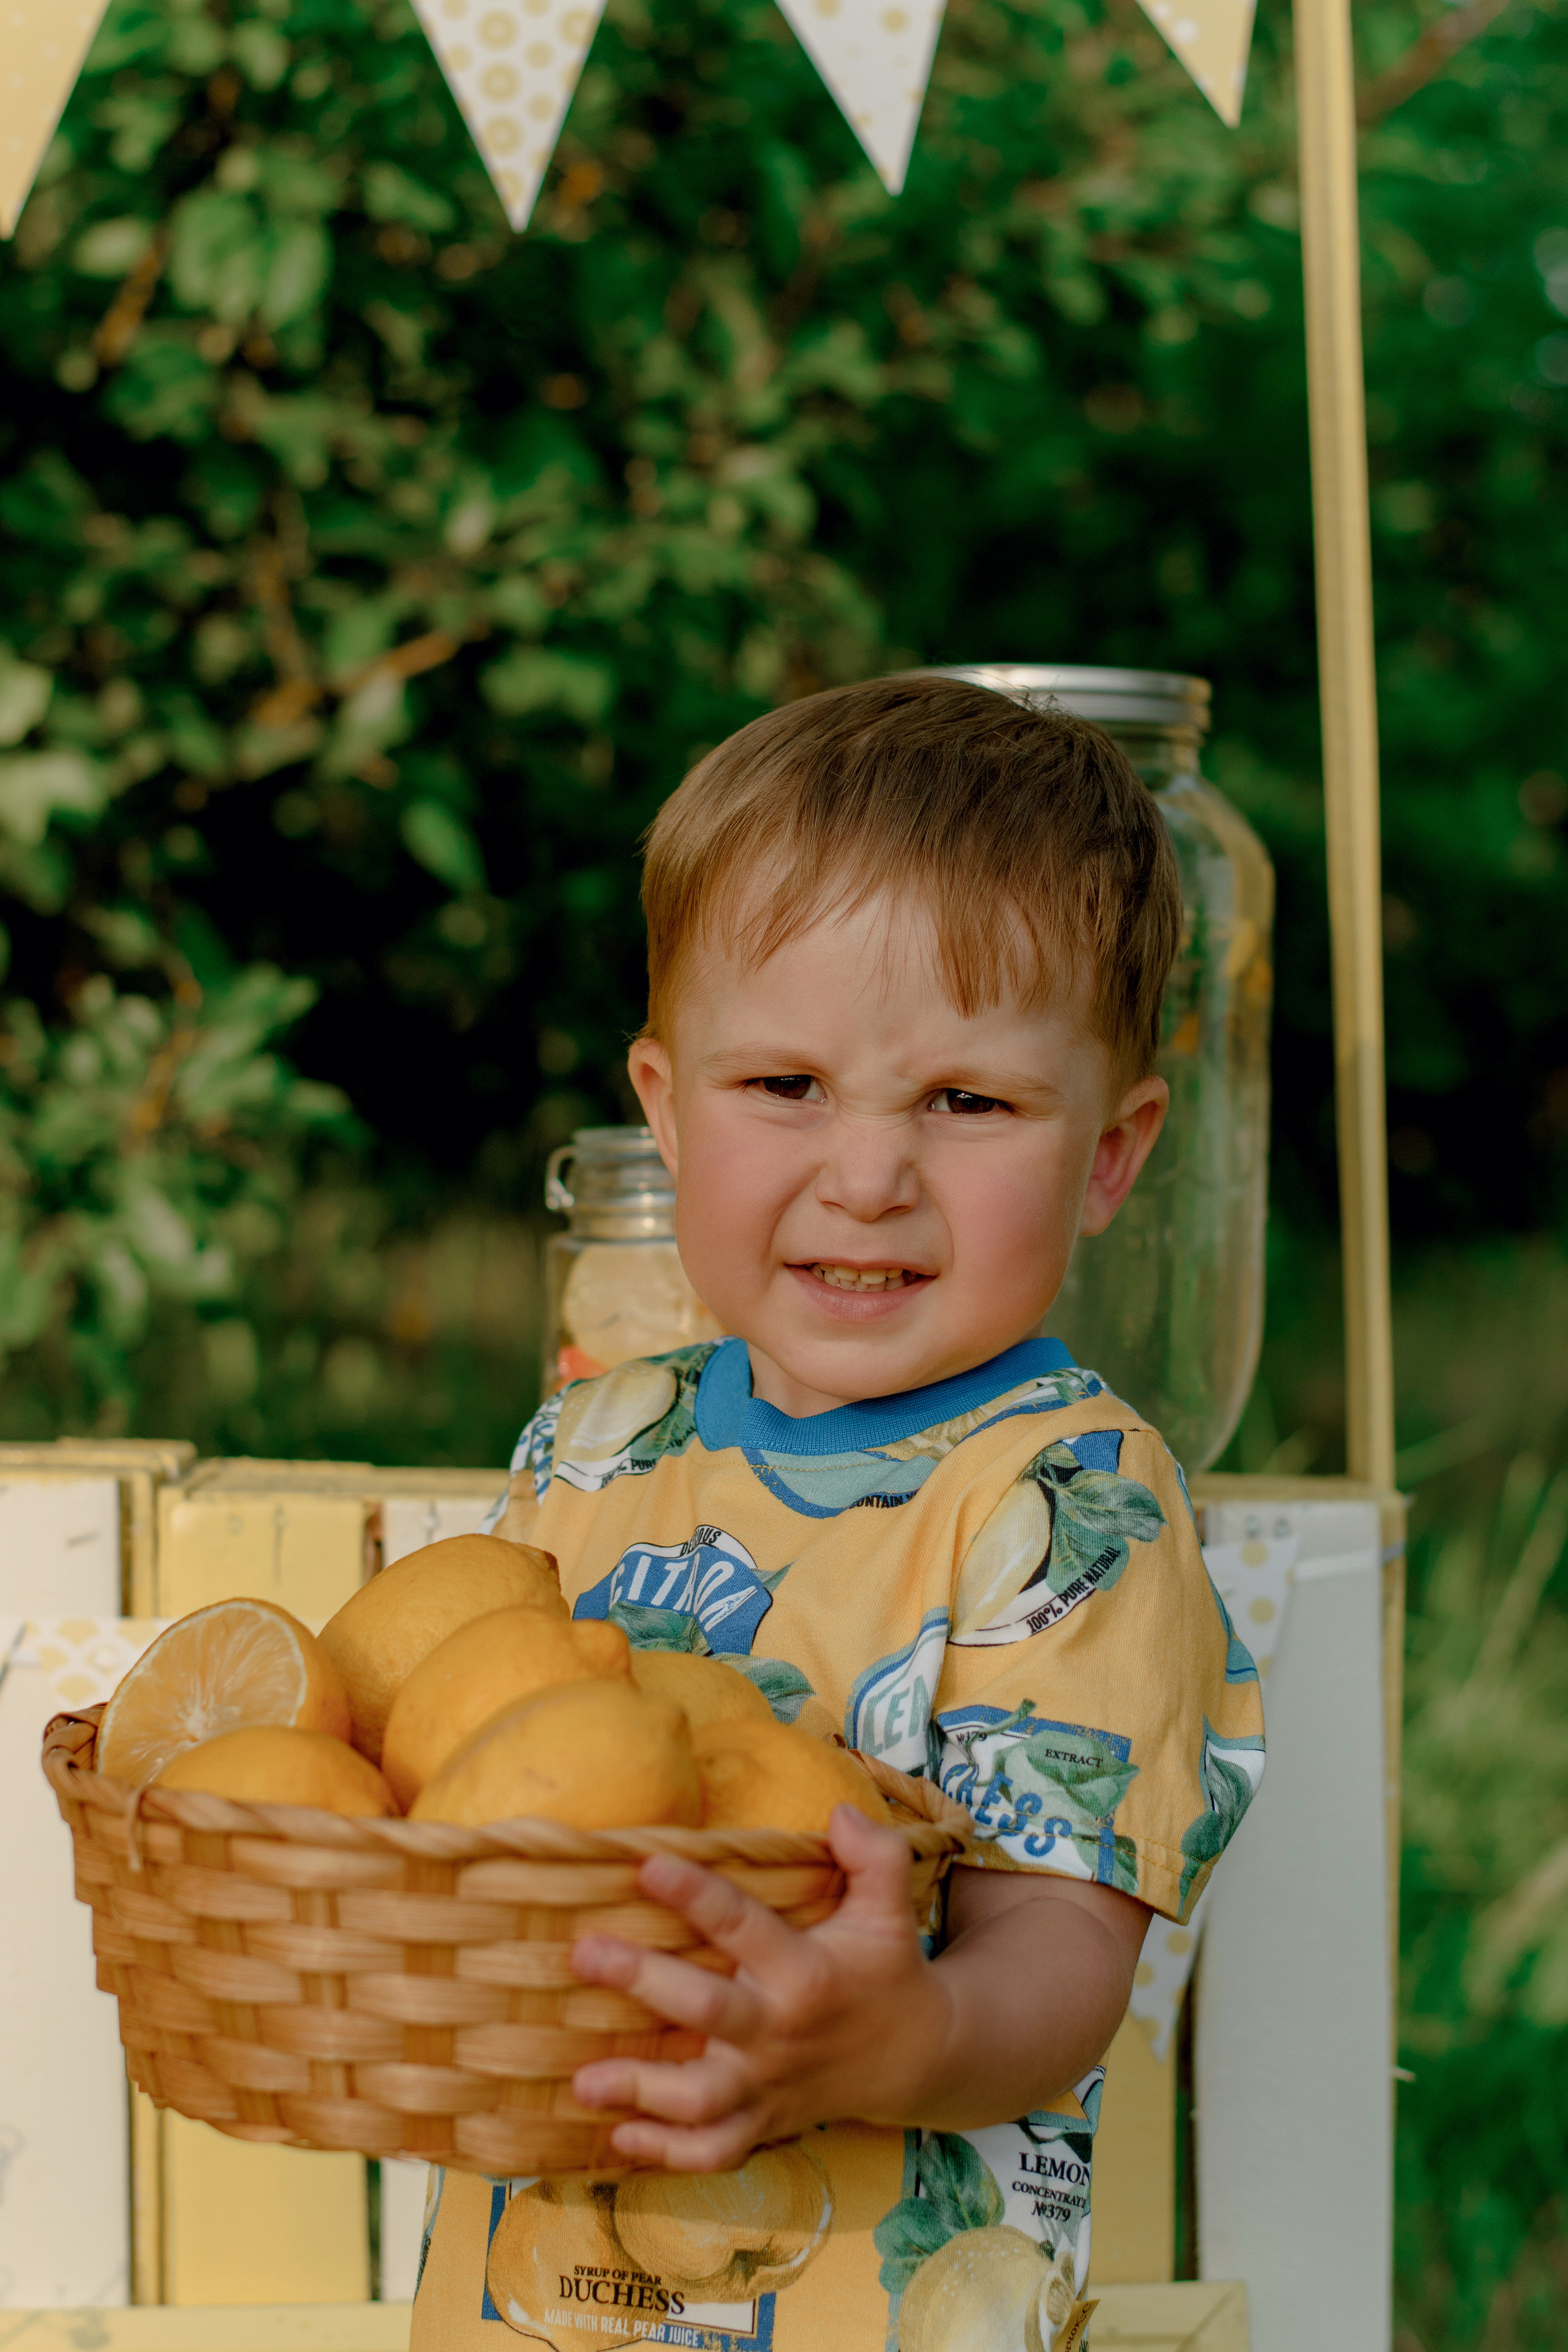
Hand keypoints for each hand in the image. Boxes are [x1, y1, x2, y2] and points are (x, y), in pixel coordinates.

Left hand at [569, 1803, 950, 2171]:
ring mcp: (767, 2086)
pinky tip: (619, 2137)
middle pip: (706, 2011)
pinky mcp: (761, 2123)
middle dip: (643, 1982)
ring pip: (700, 2100)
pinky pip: (713, 2151)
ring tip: (583, 2081)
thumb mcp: (891, 1909)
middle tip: (584, 1954)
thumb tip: (838, 1813)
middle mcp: (779, 2032)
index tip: (646, 1865)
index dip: (696, 1895)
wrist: (916, 2059)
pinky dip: (667, 2154)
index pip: (744, 1926)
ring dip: (641, 2091)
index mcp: (807, 1972)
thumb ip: (874, 1854)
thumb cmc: (887, 1971)